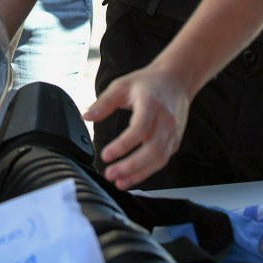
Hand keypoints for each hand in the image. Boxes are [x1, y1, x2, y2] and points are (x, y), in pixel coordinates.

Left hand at [82, 64, 191, 190]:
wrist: (177, 80)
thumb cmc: (148, 83)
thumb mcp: (122, 85)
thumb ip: (104, 103)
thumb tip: (86, 117)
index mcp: (151, 103)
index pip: (140, 128)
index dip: (123, 145)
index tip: (106, 155)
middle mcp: (165, 120)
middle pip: (152, 149)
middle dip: (131, 166)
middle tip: (110, 174)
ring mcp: (173, 132)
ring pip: (159, 159)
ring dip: (139, 174)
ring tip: (119, 182)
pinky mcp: (175, 141)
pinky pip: (162, 160)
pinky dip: (147, 171)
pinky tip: (131, 177)